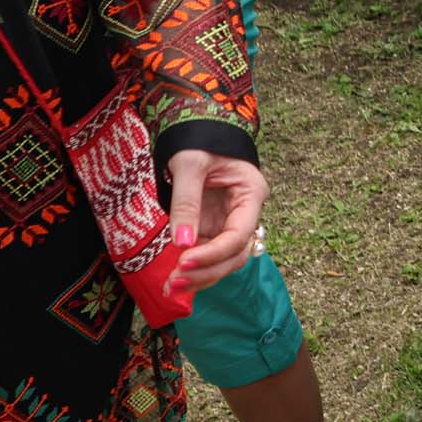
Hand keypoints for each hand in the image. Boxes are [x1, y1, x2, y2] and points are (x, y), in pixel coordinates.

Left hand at [166, 149, 268, 299]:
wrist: (194, 132)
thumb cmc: (197, 140)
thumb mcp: (189, 165)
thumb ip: (186, 203)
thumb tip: (182, 244)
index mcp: (251, 194)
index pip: (238, 235)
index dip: (213, 253)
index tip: (183, 260)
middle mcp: (244, 213)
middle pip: (234, 254)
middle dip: (206, 271)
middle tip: (175, 282)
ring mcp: (228, 223)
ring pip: (223, 261)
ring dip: (200, 277)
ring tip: (170, 289)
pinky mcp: (212, 228)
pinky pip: (208, 257)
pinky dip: (193, 271)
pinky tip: (174, 283)